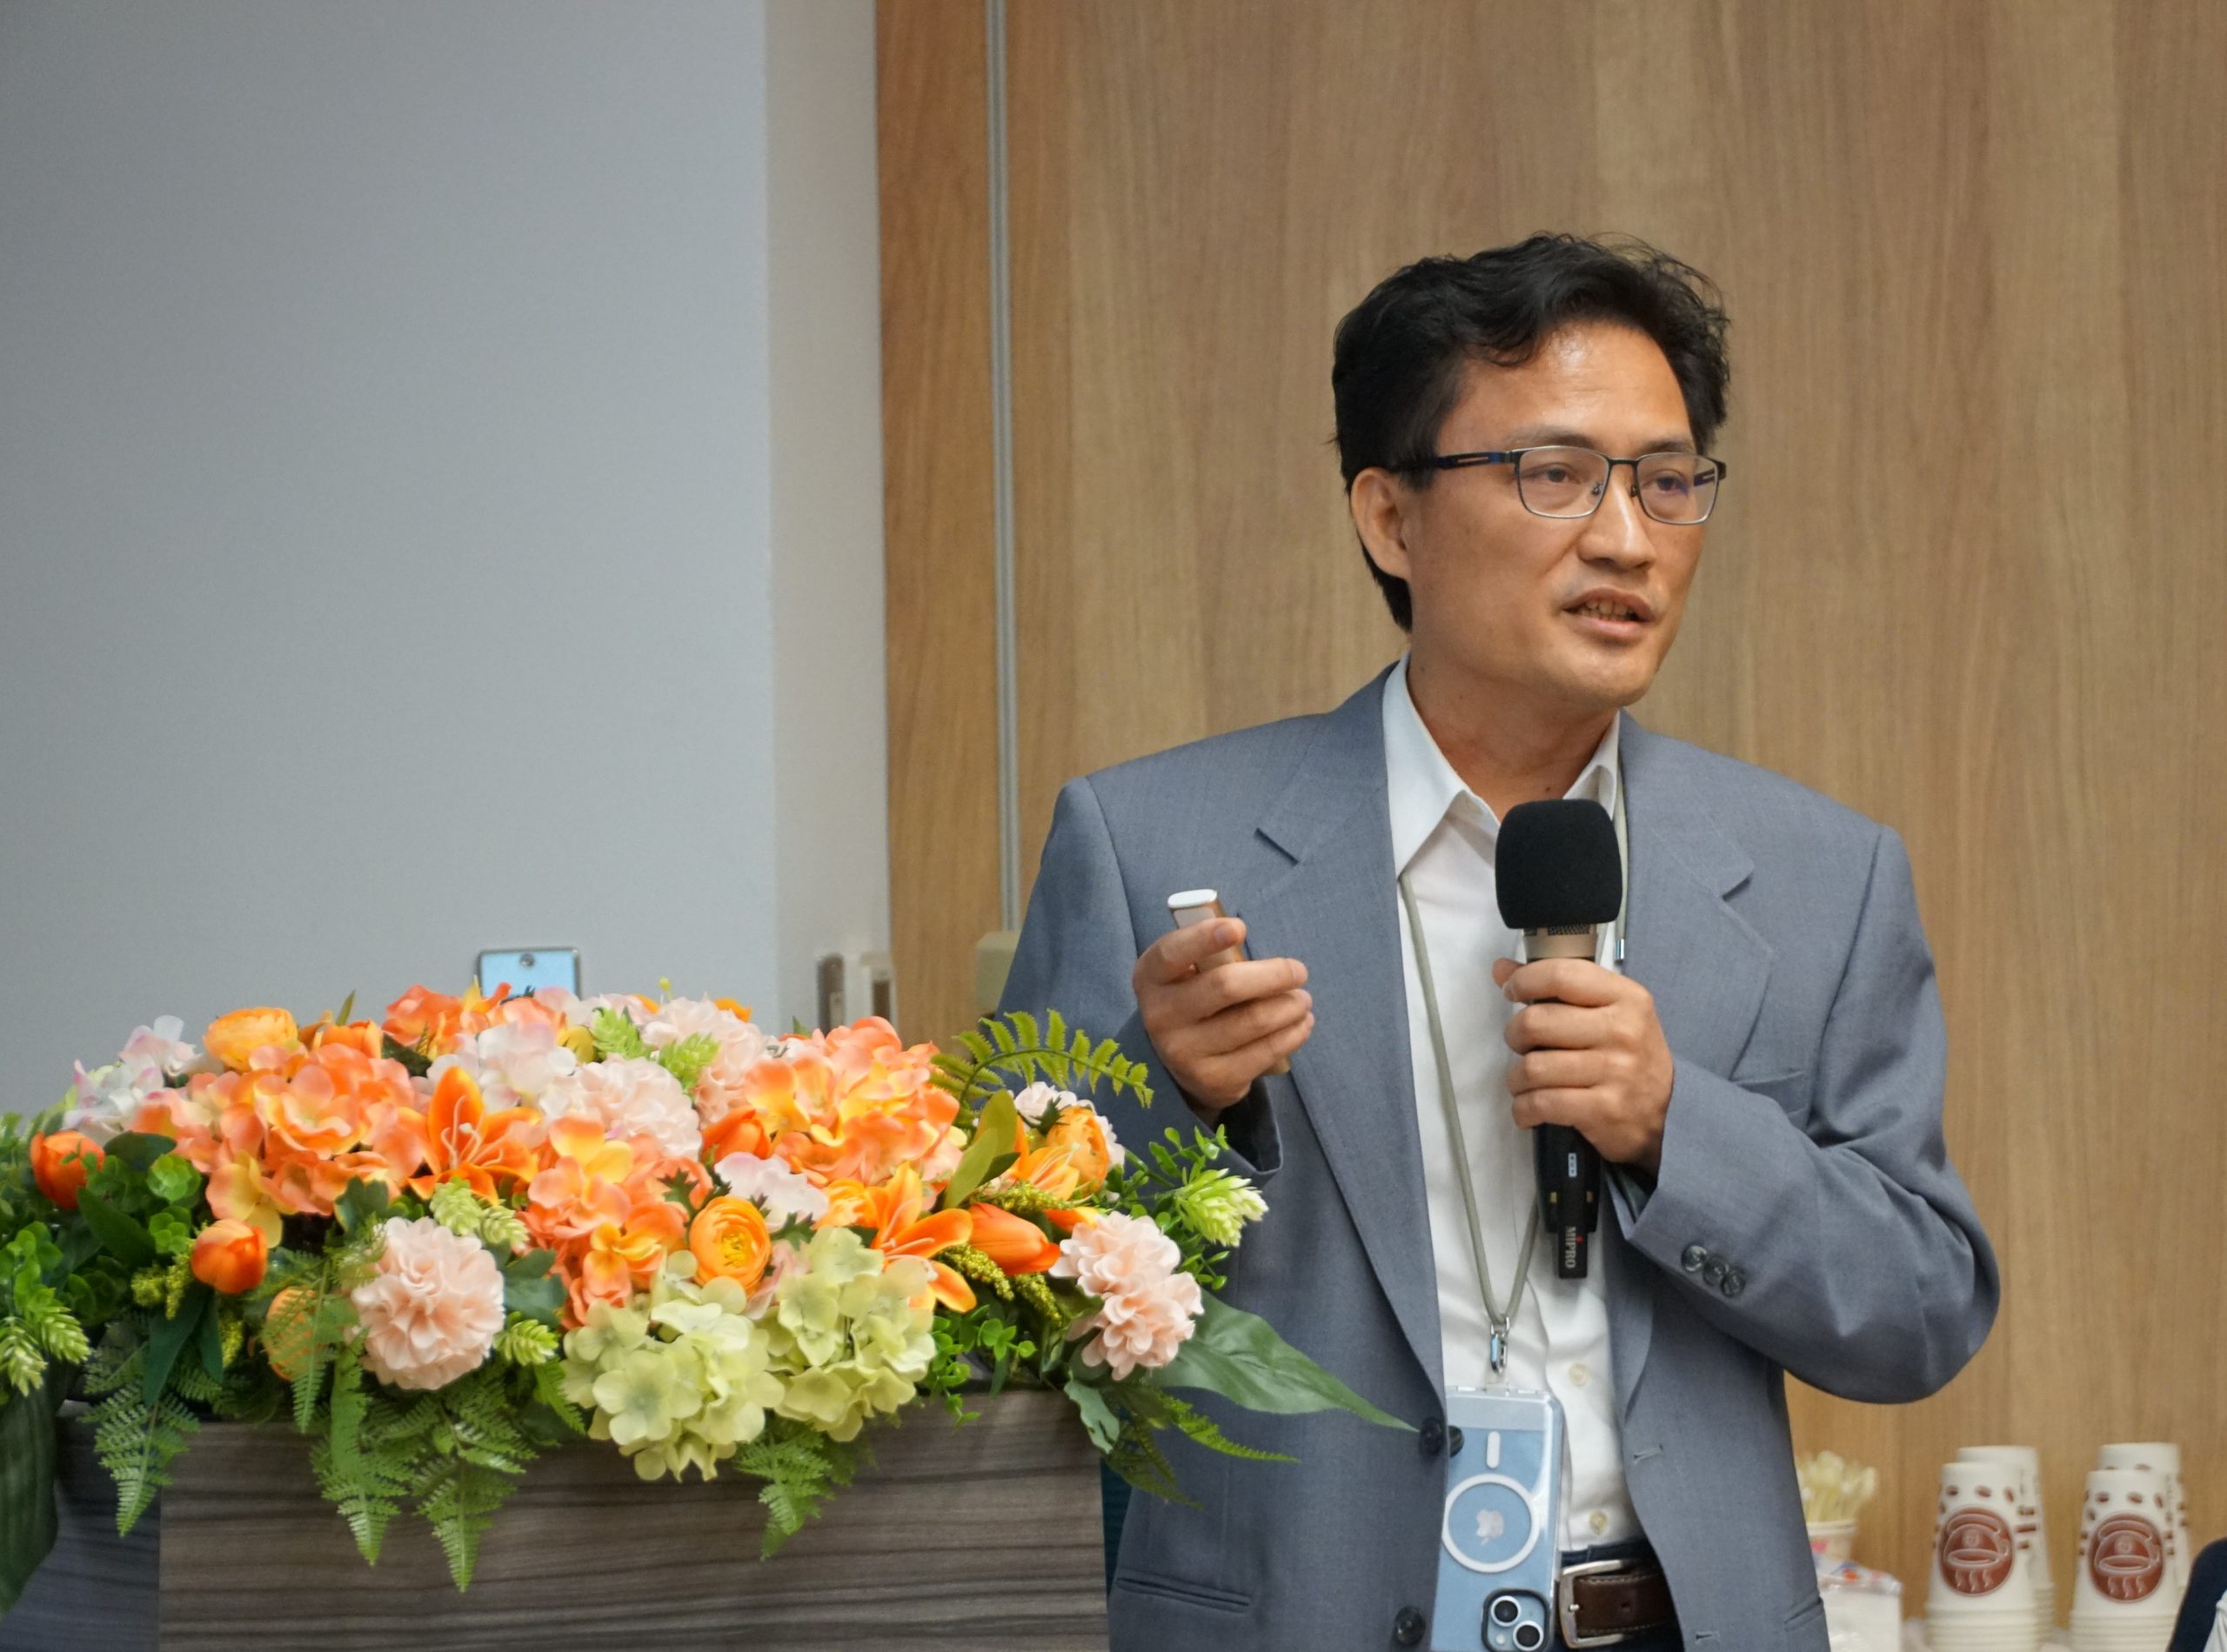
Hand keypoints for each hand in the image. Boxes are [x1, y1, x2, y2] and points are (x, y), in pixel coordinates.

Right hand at [1133, 917, 1313, 1109]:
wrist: (1174, 1063)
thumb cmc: (1192, 999)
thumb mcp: (1185, 974)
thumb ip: (1213, 958)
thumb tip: (1270, 962)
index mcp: (1151, 977)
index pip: (1172, 953)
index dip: (1204, 938)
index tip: (1239, 928)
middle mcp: (1160, 1016)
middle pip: (1225, 986)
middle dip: (1274, 975)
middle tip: (1298, 971)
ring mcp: (1184, 1053)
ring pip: (1254, 1020)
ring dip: (1290, 1006)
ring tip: (1302, 1000)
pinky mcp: (1213, 1080)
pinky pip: (1265, 1052)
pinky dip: (1293, 1034)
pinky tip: (1301, 1024)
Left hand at [1494, 956, 1672, 1172]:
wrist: (1660, 1115)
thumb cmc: (1627, 1057)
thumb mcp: (1607, 1012)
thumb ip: (1557, 987)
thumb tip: (1501, 969)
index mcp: (1627, 998)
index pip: (1562, 975)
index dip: (1525, 980)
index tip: (1513, 991)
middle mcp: (1623, 1031)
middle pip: (1537, 1022)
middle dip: (1514, 1035)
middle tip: (1520, 1044)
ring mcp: (1616, 1072)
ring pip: (1533, 1067)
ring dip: (1516, 1078)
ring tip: (1524, 1081)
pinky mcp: (1604, 1109)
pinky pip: (1541, 1103)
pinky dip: (1524, 1108)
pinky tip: (1529, 1107)